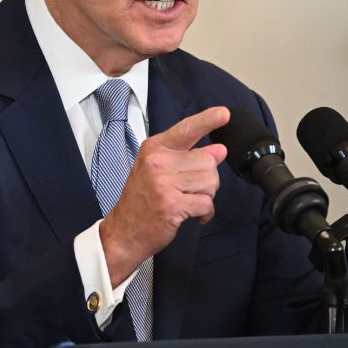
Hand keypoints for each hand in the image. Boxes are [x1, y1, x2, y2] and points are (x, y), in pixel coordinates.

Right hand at [100, 106, 228, 286]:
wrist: (123, 233)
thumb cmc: (142, 201)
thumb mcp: (161, 171)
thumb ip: (189, 158)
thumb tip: (219, 149)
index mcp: (155, 149)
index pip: (186, 130)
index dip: (208, 120)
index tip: (225, 113)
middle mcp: (157, 161)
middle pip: (208, 162)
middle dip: (206, 179)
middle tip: (187, 191)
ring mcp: (163, 183)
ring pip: (210, 183)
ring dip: (205, 197)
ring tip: (186, 202)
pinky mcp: (171, 204)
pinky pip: (206, 203)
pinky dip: (205, 213)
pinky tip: (191, 215)